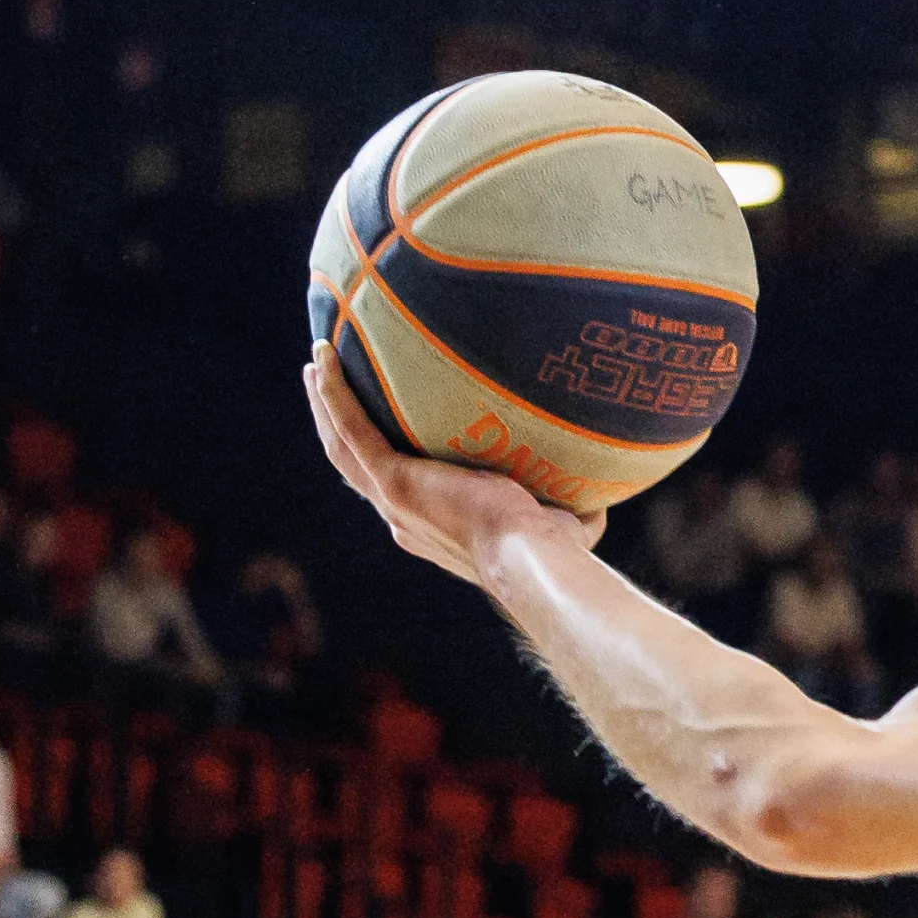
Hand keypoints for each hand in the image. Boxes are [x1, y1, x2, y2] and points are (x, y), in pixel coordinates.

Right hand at [303, 349, 603, 586]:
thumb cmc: (556, 549)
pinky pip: (352, 427)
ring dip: (326, 402)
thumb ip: (569, 504)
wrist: (531, 557)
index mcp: (430, 525)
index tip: (382, 428)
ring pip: (342, 443)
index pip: (396, 487)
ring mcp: (392, 498)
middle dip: (338, 424)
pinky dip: (334, 394)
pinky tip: (325, 360)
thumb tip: (600, 490)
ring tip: (318, 363)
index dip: (382, 459)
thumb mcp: (561, 522)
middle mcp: (401, 515)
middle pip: (355, 462)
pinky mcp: (393, 478)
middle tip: (327, 386)